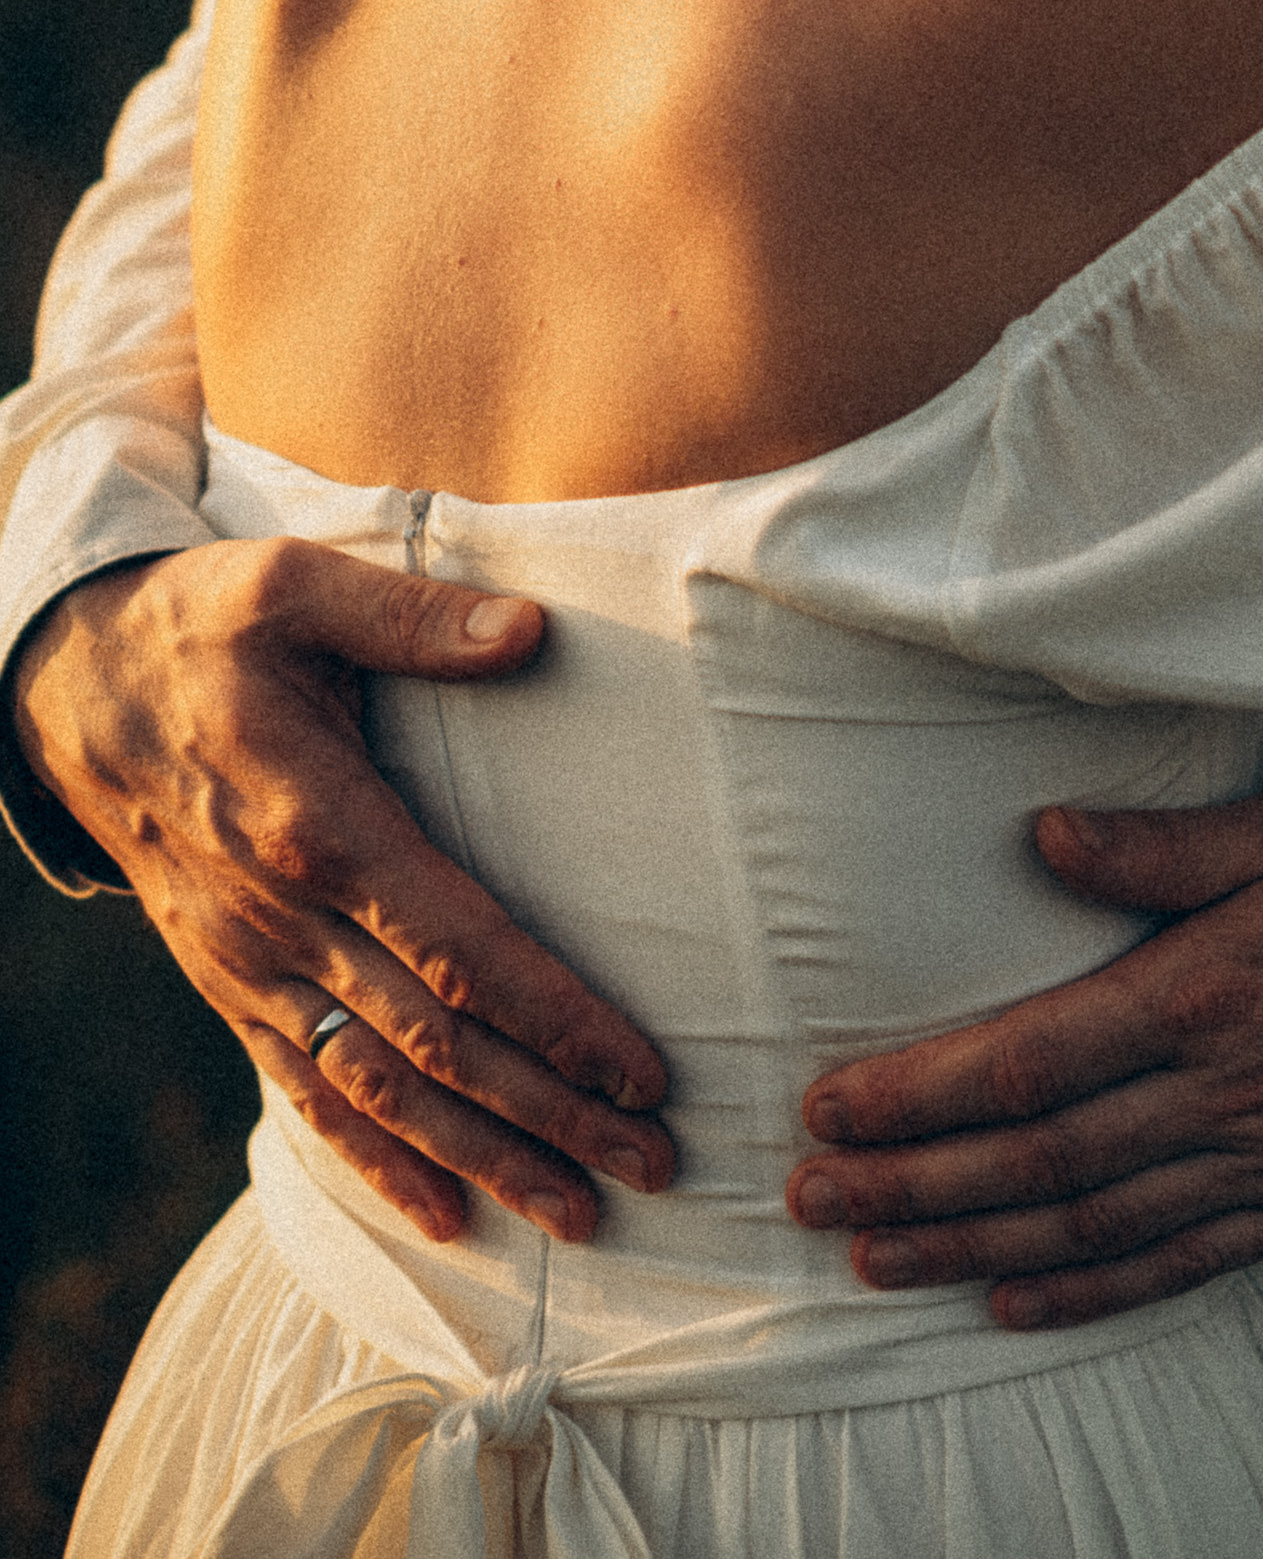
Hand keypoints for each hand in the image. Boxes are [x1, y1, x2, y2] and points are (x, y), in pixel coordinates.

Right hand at [12, 544, 673, 1243]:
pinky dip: (375, 1163)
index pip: (458, 950)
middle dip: (549, 1114)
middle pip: (436, 1047)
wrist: (70, 687)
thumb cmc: (202, 624)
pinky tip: (445, 1216)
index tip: (639, 1070)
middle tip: (653, 1166)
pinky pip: (307, 1092)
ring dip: (484, 1158)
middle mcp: (284, 919)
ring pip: (381, 1090)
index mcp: (318, 824)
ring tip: (579, 1213)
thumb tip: (526, 632)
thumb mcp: (296, 586)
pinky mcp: (231, 985)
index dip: (553, 1017)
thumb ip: (412, 618)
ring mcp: (252, 965)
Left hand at [786, 781, 1262, 1328]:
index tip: (829, 1102)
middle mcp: (1228, 1096)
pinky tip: (1015, 1303)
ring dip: (972, 1249)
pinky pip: (1180, 1265)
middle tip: (810, 1196)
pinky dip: (1089, 1294)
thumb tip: (1044, 836)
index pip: (1028, 1061)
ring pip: (1091, 1227)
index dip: (917, 1093)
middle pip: (1038, 1162)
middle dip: (911, 1185)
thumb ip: (1164, 845)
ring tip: (875, 1259)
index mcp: (1210, 993)